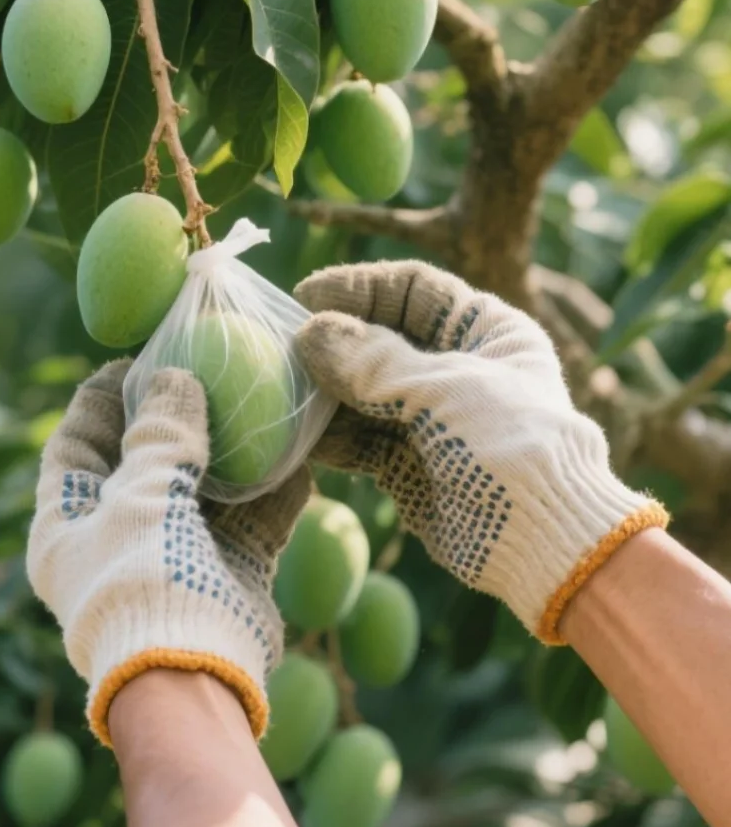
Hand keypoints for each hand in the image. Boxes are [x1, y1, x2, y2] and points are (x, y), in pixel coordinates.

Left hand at [27, 361, 310, 743]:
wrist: (189, 678)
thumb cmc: (141, 577)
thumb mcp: (140, 492)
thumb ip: (159, 433)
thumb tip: (174, 380)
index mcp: (64, 526)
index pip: (74, 446)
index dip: (100, 400)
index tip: (131, 359)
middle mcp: (114, 544)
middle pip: (141, 464)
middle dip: (173, 418)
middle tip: (202, 368)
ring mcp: (171, 563)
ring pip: (203, 493)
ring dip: (232, 453)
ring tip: (258, 400)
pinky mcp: (223, 579)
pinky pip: (250, 525)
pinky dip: (274, 494)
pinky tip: (301, 457)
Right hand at [294, 261, 667, 641]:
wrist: (543, 539)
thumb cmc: (509, 442)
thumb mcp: (442, 387)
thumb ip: (372, 360)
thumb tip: (310, 333)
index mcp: (487, 330)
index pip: (413, 288)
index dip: (360, 286)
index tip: (307, 296)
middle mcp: (461, 371)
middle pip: (382, 341)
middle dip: (333, 343)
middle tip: (283, 344)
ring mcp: (435, 422)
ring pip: (365, 394)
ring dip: (325, 392)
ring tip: (285, 390)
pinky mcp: (412, 468)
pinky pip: (361, 442)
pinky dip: (331, 438)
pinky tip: (301, 436)